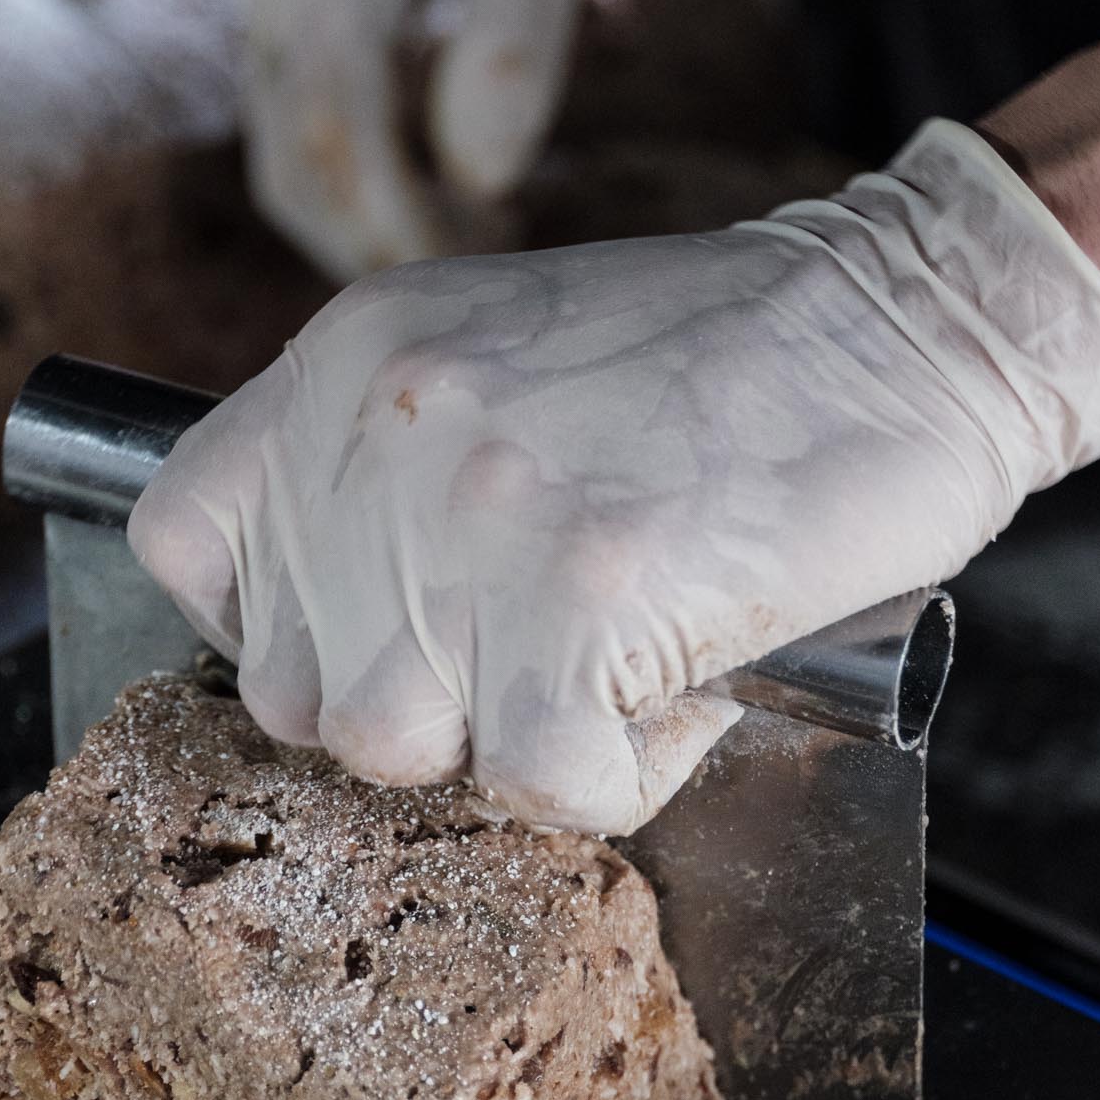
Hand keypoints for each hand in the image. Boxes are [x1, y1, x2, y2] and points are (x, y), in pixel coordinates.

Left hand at [132, 122, 1099, 836]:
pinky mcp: (578, 598)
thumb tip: (344, 620)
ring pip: (387, 748)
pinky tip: (676, 696)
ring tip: (608, 678)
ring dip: (500, 749)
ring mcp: (473, 514)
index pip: (185, 538)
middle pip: (291, 687)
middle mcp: (382, 431)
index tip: (375, 638)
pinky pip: (532, 784)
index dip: (270, 626)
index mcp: (348, 363)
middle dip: (414, 708)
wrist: (914, 315)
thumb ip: (393, 460)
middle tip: (536, 662)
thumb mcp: (498, 348)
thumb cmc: (726, 357)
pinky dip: (614, 779)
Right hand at [242, 0, 698, 283]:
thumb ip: (517, 31)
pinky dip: (366, 179)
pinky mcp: (312, 1)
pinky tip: (453, 195)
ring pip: (290, 154)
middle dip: (373, 243)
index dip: (393, 225)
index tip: (468, 287)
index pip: (334, 130)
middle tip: (479, 290)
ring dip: (364, 222)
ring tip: (474, 253)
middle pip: (293, 161)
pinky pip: (312, 121)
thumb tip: (484, 173)